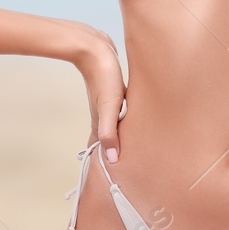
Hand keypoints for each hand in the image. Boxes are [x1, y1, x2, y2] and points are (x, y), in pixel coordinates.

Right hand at [72, 27, 126, 162]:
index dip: (106, 164)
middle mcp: (103, 116)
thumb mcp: (110, 107)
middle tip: (128, 172)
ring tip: (133, 152)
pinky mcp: (114, 93)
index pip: (101, 150)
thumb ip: (109, 133)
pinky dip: (125, 122)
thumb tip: (112, 160)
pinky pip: (120, 114)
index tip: (114, 181)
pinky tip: (132, 121)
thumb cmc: (104, 76)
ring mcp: (108, 105)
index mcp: (100, 122)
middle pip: (109, 140)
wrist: (94, 48)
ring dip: (121, 138)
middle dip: (116, 154)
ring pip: (115, 127)